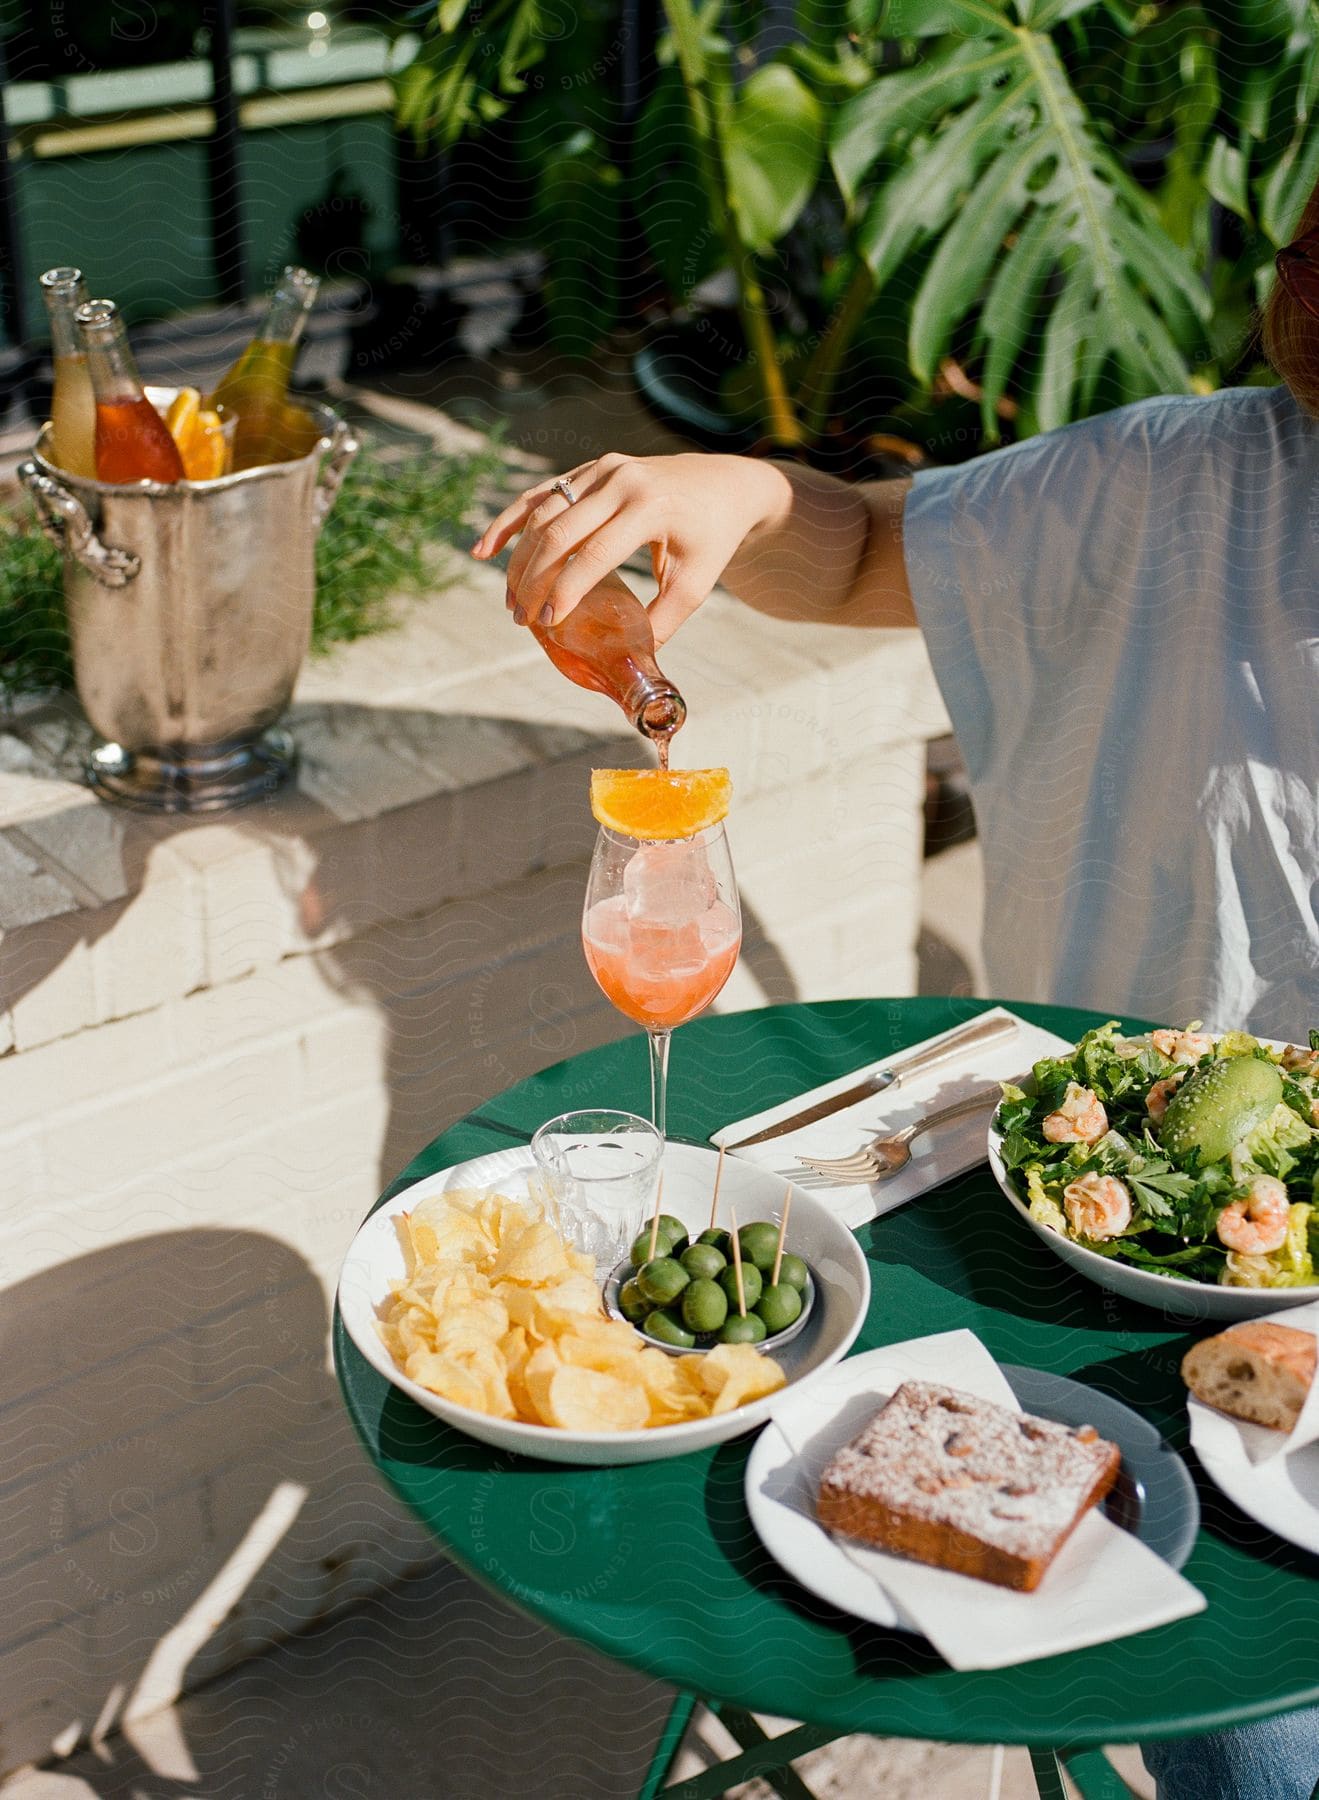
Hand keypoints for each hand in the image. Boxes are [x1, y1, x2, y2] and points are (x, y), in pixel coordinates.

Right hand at [471, 452, 790, 644]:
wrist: (724, 485)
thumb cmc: (710, 539)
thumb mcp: (696, 582)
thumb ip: (663, 621)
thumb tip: (629, 663)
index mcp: (649, 507)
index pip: (595, 553)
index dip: (567, 590)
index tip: (548, 623)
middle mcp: (621, 481)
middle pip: (559, 532)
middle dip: (534, 579)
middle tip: (521, 619)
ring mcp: (601, 469)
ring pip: (544, 513)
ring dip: (519, 558)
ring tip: (510, 601)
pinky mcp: (589, 469)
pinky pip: (540, 494)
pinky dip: (509, 520)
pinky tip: (485, 549)